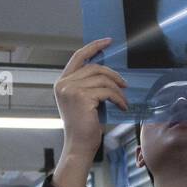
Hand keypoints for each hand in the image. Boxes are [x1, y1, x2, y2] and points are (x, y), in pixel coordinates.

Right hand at [53, 38, 127, 165]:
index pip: (78, 57)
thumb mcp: (84, 100)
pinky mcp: (81, 97)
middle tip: (124, 84)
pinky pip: (106, 91)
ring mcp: (71, 90)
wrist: (79, 145)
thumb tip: (108, 72)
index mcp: (62, 82)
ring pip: (102, 79)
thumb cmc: (83, 126)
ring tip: (123, 100)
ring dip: (117, 89)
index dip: (94, 47)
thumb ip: (89, 84)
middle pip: (94, 67)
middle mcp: (64, 84)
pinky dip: (118, 98)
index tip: (108, 41)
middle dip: (113, 74)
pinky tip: (122, 106)